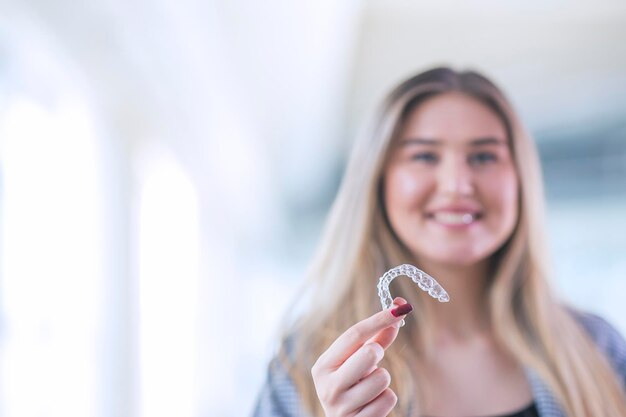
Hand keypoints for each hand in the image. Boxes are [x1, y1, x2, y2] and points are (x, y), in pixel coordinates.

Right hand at [311, 298, 412, 416]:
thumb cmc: (354, 386)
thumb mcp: (359, 362)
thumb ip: (377, 337)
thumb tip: (399, 307)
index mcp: (323, 365)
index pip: (353, 334)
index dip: (379, 319)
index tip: (400, 308)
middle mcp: (327, 385)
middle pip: (369, 352)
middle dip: (378, 356)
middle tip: (371, 364)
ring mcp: (340, 407)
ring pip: (382, 377)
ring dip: (382, 382)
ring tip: (369, 389)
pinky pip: (388, 399)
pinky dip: (386, 399)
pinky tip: (372, 405)